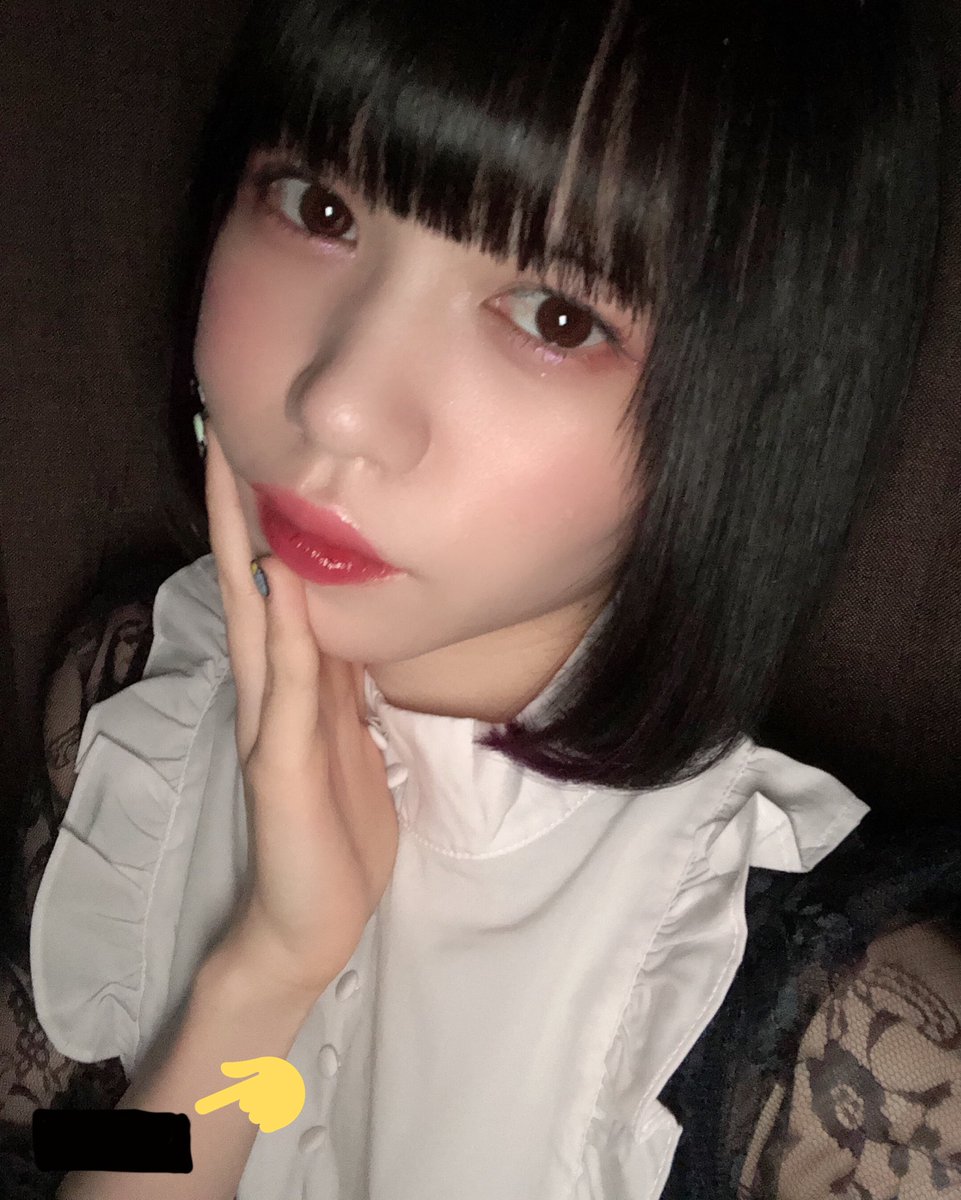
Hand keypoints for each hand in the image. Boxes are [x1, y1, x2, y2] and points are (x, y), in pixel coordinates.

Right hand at [202, 420, 399, 996]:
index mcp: (288, 679)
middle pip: (246, 577)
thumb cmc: (334, 823)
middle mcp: (269, 687)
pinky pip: (292, 687)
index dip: (258, 510)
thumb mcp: (345, 732)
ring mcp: (271, 723)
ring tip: (238, 470)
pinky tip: (284, 581)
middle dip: (235, 501)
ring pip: (257, 615)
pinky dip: (289, 632)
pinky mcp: (283, 765)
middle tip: (223, 422)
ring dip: (247, 541)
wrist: (311, 918)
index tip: (255, 439)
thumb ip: (337, 674)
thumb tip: (344, 616)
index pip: (268, 578)